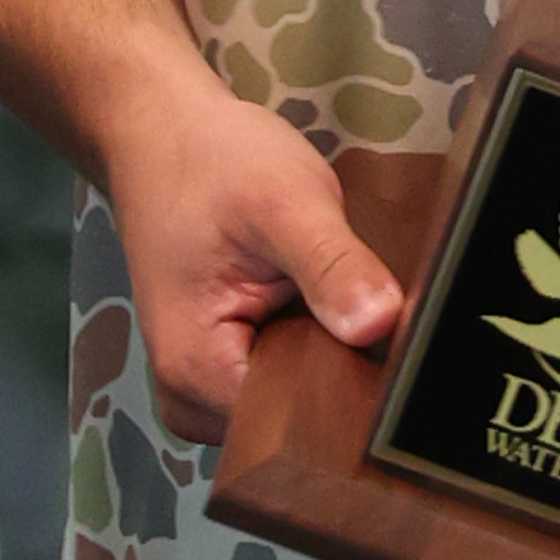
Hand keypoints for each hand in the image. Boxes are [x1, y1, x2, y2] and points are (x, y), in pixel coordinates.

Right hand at [95, 57, 404, 444]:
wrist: (163, 133)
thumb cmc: (212, 162)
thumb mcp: (285, 202)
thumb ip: (333, 267)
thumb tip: (383, 325)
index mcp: (198, 376)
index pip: (299, 426)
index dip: (357, 389)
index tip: (397, 352)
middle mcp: (196, 398)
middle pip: (301, 420)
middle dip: (348, 372)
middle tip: (376, 307)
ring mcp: (209, 385)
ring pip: (300, 398)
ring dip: (333, 353)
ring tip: (343, 295)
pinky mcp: (228, 362)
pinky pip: (290, 373)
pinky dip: (317, 341)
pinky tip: (327, 301)